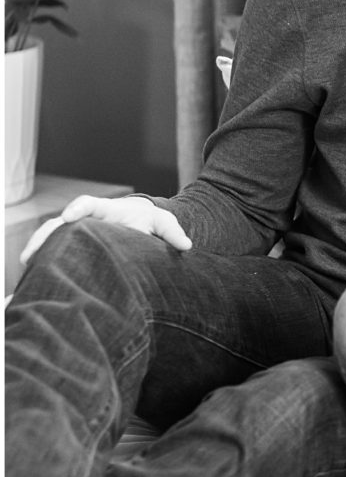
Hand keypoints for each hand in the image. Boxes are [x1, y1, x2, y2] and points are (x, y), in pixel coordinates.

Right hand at [20, 194, 191, 264]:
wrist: (139, 223)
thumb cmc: (149, 222)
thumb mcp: (163, 223)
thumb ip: (173, 232)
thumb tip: (186, 245)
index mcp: (106, 209)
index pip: (89, 203)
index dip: (78, 208)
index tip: (69, 217)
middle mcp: (86, 218)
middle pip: (60, 222)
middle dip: (47, 235)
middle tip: (35, 251)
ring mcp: (76, 230)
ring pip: (51, 236)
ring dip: (38, 248)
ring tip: (28, 264)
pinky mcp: (72, 243)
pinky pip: (53, 248)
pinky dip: (42, 257)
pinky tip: (32, 273)